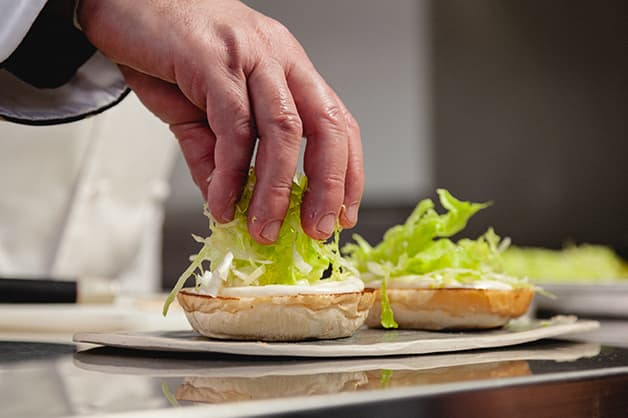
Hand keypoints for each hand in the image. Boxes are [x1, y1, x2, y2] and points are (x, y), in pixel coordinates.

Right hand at [77, 0, 363, 243]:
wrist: (121, 2)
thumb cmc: (169, 49)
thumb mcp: (200, 112)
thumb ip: (215, 157)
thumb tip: (228, 202)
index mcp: (288, 70)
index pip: (336, 123)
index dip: (347, 172)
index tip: (341, 213)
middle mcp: (279, 59)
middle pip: (325, 126)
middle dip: (329, 185)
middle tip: (317, 229)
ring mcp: (251, 56)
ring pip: (284, 130)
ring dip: (277, 189)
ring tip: (264, 228)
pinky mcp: (215, 59)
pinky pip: (234, 126)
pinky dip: (231, 171)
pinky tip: (222, 200)